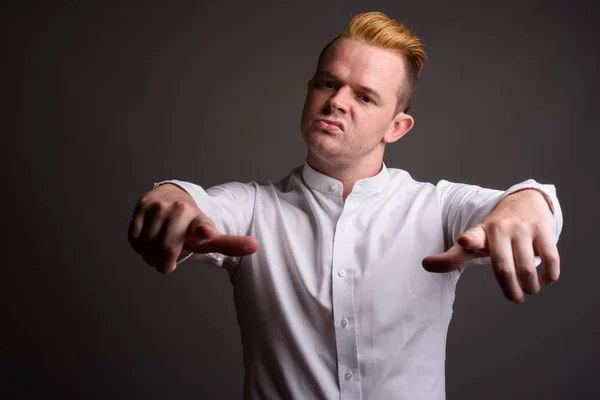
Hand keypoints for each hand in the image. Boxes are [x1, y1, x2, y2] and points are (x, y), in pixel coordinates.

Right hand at [128, 183, 258, 273]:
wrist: (172, 197)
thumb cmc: (191, 225)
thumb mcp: (209, 237)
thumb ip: (229, 244)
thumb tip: (255, 246)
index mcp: (199, 219)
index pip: (201, 225)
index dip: (202, 229)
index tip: (206, 231)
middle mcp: (180, 209)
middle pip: (166, 248)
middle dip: (165, 261)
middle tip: (168, 260)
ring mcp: (160, 206)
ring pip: (148, 246)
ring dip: (151, 255)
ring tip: (159, 247)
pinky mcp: (142, 205)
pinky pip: (135, 239)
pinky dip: (140, 246)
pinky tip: (148, 239)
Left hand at [422, 189, 559, 302]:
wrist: (525, 200)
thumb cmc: (495, 230)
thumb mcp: (474, 239)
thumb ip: (452, 256)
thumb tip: (424, 265)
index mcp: (480, 233)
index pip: (473, 237)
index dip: (469, 239)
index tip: (465, 239)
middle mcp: (501, 229)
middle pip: (504, 268)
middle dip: (511, 290)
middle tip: (515, 298)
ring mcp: (523, 229)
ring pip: (527, 268)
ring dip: (530, 286)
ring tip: (529, 289)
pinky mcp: (543, 230)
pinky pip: (549, 259)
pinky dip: (550, 275)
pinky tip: (547, 279)